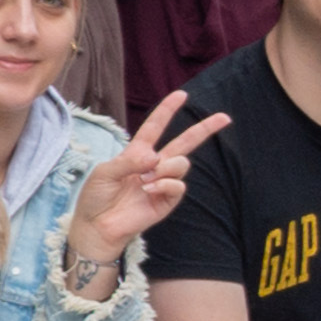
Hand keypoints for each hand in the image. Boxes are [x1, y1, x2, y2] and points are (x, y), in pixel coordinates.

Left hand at [66, 90, 230, 256]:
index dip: (168, 110)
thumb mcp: (105, 171)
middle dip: (205, 129)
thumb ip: (129, 161)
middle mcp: (154, 166)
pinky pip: (178, 185)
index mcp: (137, 153)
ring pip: (182, 163)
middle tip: (225, 117)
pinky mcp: (167, 201)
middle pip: (185, 142)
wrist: (97, 226)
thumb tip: (155, 157)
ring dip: (166, 168)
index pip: (156, 127)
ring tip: (146, 181)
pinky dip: (164, 185)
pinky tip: (149, 191)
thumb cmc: (95, 197)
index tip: (182, 95)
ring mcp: (162, 183)